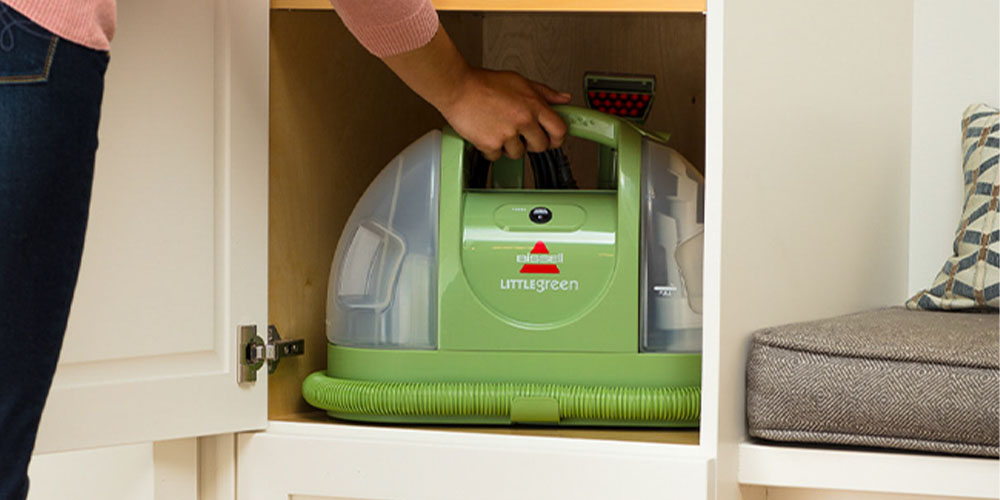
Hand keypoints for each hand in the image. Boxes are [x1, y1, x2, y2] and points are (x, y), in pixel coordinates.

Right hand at [437, 68, 570, 160]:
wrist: (457, 88)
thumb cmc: (483, 84)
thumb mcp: (519, 81)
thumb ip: (544, 92)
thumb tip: (563, 99)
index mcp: (533, 104)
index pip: (559, 129)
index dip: (557, 138)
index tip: (552, 139)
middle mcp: (523, 120)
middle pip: (541, 146)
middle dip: (532, 143)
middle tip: (521, 134)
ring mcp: (507, 133)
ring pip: (518, 154)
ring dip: (510, 146)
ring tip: (499, 130)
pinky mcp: (491, 144)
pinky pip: (497, 156)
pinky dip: (491, 149)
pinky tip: (487, 134)